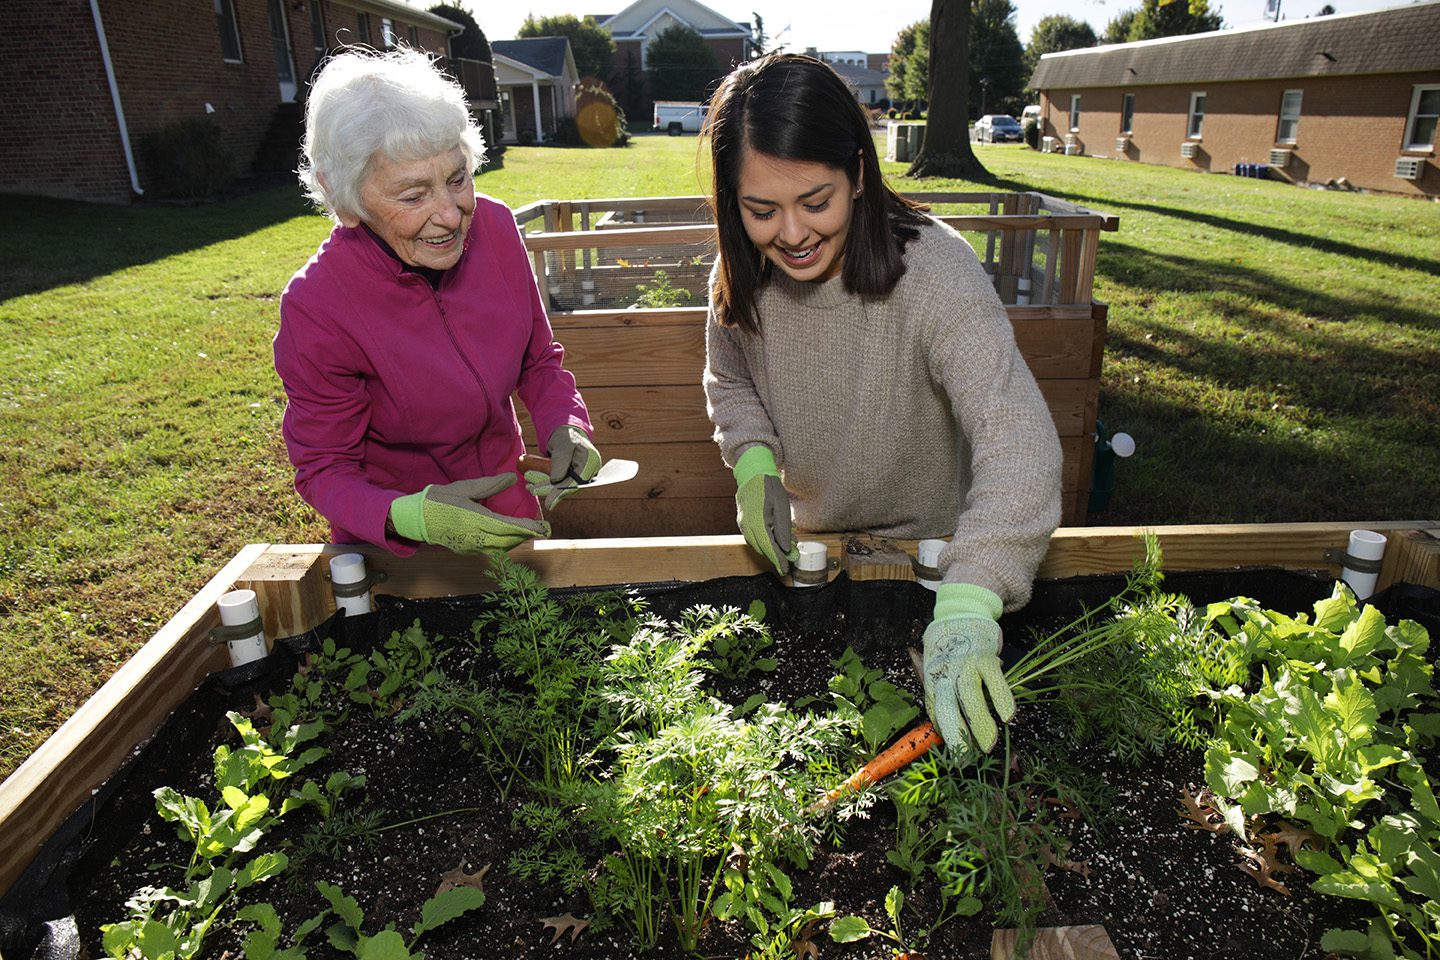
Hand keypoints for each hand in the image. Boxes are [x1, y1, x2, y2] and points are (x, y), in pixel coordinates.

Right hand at [389, 474, 549, 553]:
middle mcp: (473, 536)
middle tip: (542, 528)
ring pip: (501, 548)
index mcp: (473, 518)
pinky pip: (491, 550)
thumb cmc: (440, 499)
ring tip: (530, 532)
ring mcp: (469, 546)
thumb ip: (490, 485)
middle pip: (507, 540)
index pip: (506, 526)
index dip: (526, 527)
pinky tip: (511, 537)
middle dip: (526, 535)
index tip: (541, 525)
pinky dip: (505, 544)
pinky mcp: (467, 550)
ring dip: (517, 541)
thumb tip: (512, 477)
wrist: (417, 517)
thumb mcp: (464, 488)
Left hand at [525, 426, 601, 508]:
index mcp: (591, 461)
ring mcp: (580, 475)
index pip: (577, 482)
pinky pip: (559, 484)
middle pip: (569, 486)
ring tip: (529, 486)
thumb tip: (556, 481)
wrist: (566, 434)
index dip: (562, 492)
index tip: (549, 502)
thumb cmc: (565, 436)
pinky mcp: (572, 477)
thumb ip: (560, 460)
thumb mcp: (562, 444)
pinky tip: (532, 485)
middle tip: (532, 489)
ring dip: (545, 487)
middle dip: (549, 489)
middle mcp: (589, 470)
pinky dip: (546, 484)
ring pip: (562, 486)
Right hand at [732, 445, 796, 574]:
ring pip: (757, 544)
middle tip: (789, 560)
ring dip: (771, 548)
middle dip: (776, 556)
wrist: (753, 472)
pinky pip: (754, 537)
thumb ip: (782, 529)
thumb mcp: (781, 506)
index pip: (769, 547)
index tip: (785, 570)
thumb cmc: (769, 486)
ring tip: (786, 548)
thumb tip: (785, 548)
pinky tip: (776, 537)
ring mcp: (743, 523)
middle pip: (762, 548)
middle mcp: (746, 525)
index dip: (778, 560)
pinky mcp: (743, 521)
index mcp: (757, 521)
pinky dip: (765, 541)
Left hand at [922, 583, 1014, 751]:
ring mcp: (965, 662)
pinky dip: (1001, 698)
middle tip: (965, 757)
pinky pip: (994, 679)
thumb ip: (939, 692)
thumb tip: (940, 725)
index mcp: (932, 676)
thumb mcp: (935, 665)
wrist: (962, 609)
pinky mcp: (985, 654)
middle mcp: (945, 670)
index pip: (935, 709)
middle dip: (957, 734)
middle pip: (949, 705)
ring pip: (970, 695)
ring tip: (988, 744)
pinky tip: (1008, 716)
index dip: (944, 731)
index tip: (953, 752)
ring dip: (980, 721)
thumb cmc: (948, 645)